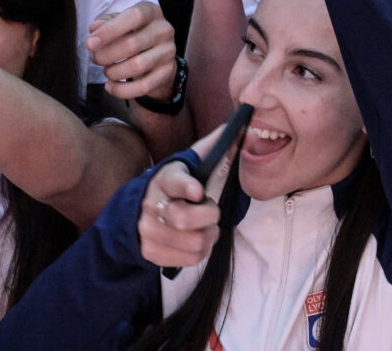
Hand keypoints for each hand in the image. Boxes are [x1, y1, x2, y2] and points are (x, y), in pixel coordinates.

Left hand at [87, 3, 178, 101]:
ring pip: (137, 66)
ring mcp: (168, 52)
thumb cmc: (133, 34)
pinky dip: (121, 90)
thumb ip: (106, 23)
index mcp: (151, 12)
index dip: (110, 30)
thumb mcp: (120, 23)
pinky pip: (143, 87)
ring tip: (106, 71)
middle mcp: (164, 30)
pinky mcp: (167, 73)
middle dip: (106, 55)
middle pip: (132, 44)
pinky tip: (110, 86)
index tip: (90, 43)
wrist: (158, 55)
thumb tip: (94, 29)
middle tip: (95, 59)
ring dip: (113, 72)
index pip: (134, 16)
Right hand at [136, 119, 242, 268]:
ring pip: (192, 242)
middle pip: (184, 218)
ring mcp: (148, 231)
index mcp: (164, 178)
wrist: (138, 212)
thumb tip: (254, 133)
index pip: (173, 182)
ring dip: (208, 236)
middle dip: (209, 216)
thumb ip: (219, 146)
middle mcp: (152, 205)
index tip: (199, 191)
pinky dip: (200, 251)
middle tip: (212, 212)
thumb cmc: (176, 184)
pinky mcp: (151, 253)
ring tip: (207, 227)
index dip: (186, 187)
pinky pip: (189, 259)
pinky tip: (197, 239)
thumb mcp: (191, 162)